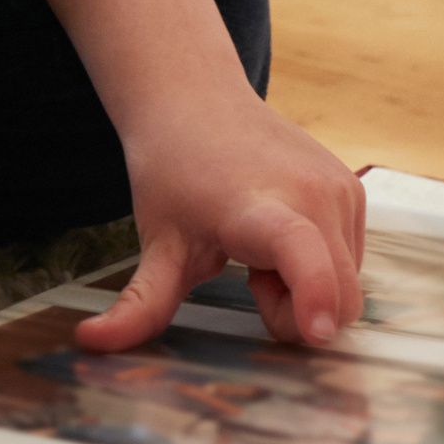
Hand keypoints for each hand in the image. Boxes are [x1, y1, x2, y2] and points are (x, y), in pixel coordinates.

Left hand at [73, 83, 364, 352]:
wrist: (196, 101)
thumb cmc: (173, 173)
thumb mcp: (157, 244)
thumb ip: (139, 304)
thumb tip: (89, 343)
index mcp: (259, 207)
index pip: (299, 250)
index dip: (315, 294)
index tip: (316, 332)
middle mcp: (312, 194)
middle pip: (339, 298)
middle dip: (297, 314)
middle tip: (250, 280)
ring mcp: (341, 190)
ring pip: (348, 287)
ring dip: (307, 290)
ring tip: (259, 252)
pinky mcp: (354, 189)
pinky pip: (352, 262)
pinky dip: (320, 268)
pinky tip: (280, 236)